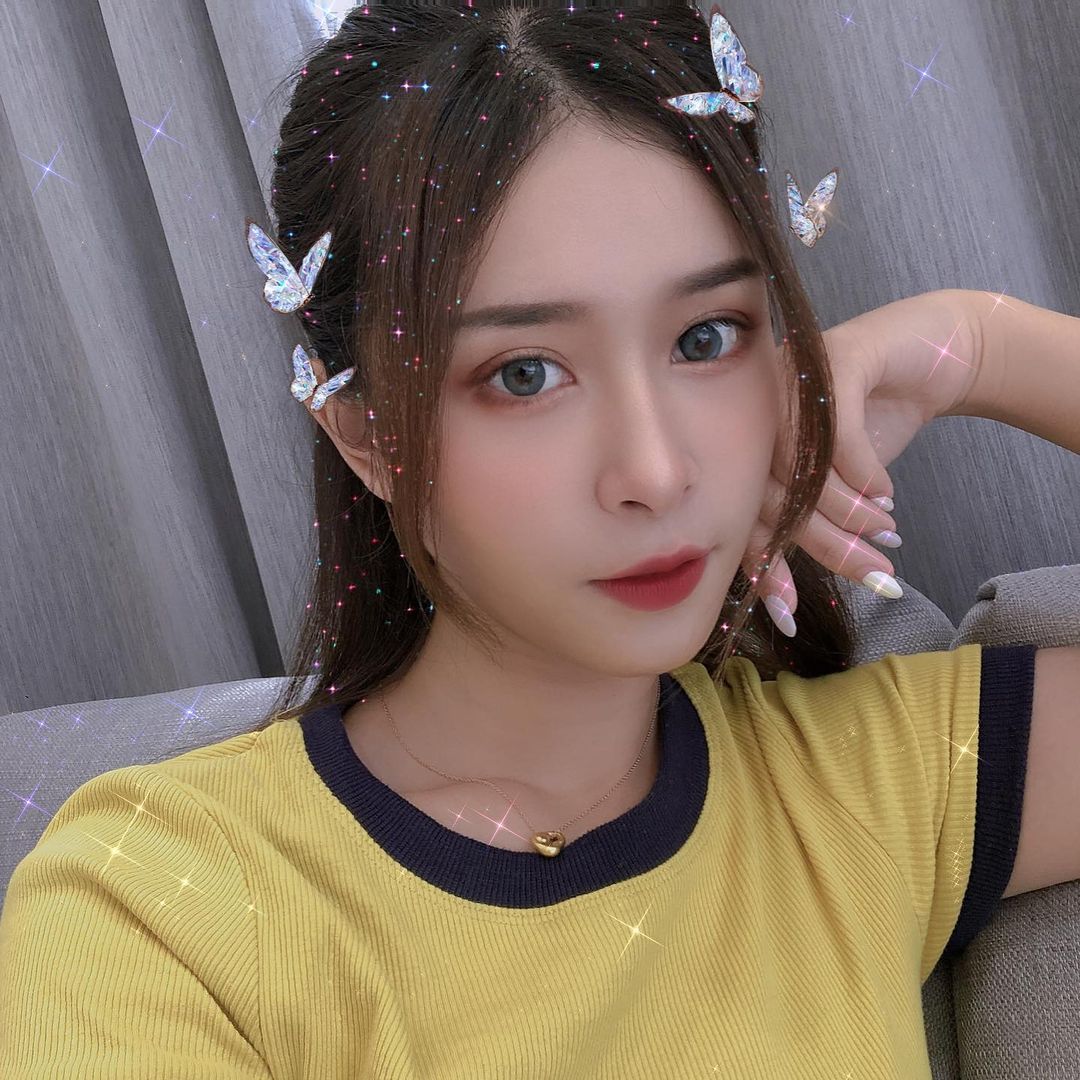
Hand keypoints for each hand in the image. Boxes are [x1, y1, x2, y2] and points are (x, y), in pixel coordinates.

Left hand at [742, 289, 981, 635]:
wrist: (928, 353)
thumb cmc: (872, 424)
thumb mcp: (835, 485)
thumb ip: (805, 523)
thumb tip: (784, 597)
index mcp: (745, 449)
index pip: (743, 517)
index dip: (765, 568)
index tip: (789, 614)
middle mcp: (755, 416)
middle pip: (773, 497)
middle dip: (825, 545)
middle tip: (872, 575)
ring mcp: (787, 384)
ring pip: (802, 469)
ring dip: (851, 512)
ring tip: (887, 534)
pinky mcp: (829, 362)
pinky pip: (837, 433)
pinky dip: (864, 472)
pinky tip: (888, 493)